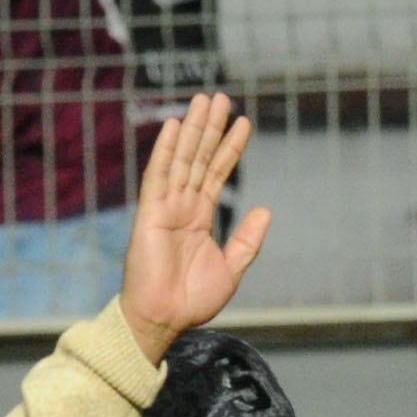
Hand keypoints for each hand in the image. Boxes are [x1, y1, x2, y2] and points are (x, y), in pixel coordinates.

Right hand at [115, 91, 270, 360]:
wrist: (164, 318)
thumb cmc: (192, 299)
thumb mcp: (231, 268)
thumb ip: (247, 240)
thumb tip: (266, 210)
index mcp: (200, 217)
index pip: (217, 173)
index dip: (230, 147)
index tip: (244, 122)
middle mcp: (183, 206)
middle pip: (199, 157)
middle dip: (211, 127)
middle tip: (222, 97)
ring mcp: (165, 207)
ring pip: (182, 159)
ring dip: (193, 129)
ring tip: (205, 100)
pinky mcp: (150, 213)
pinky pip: (159, 175)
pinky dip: (166, 150)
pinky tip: (175, 126)